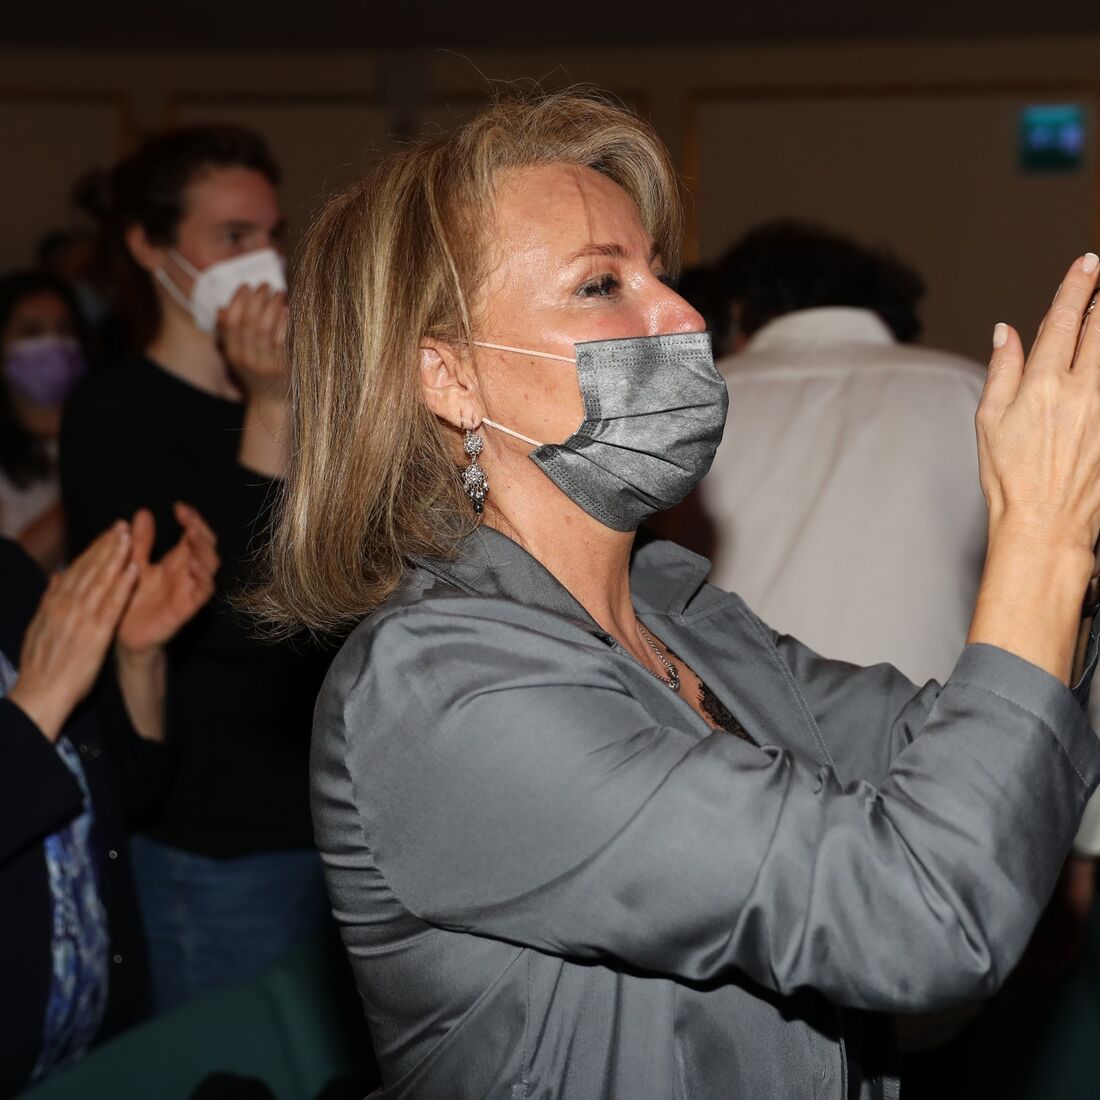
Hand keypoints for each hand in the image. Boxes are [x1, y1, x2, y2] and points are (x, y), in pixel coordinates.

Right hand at [8, 522, 136, 740]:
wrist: (40, 693)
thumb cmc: (41, 665)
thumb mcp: (39, 627)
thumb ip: (50, 600)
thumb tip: (56, 576)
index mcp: (55, 603)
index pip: (77, 569)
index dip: (93, 550)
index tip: (107, 534)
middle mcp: (67, 605)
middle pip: (90, 568)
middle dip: (107, 545)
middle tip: (122, 525)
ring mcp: (82, 618)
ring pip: (101, 580)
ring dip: (116, 556)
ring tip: (129, 536)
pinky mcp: (96, 633)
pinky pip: (113, 604)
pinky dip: (123, 584)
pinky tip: (134, 568)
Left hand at [116, 503, 218, 656]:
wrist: (123, 634)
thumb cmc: (129, 600)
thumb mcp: (132, 564)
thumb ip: (140, 542)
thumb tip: (142, 513)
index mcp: (175, 561)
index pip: (193, 535)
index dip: (191, 520)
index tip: (179, 507)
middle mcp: (186, 573)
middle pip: (206, 547)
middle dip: (201, 530)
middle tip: (189, 520)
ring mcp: (189, 589)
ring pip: (210, 566)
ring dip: (205, 550)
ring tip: (193, 536)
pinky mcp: (187, 607)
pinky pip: (204, 591)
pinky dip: (203, 577)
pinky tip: (193, 564)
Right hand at [217, 283, 288, 402]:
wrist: (272, 402)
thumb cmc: (256, 372)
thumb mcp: (238, 354)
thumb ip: (230, 334)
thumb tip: (221, 310)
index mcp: (232, 353)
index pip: (230, 322)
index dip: (237, 301)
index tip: (246, 285)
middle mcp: (245, 359)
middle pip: (248, 323)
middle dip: (257, 300)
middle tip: (265, 285)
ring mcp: (264, 364)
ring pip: (264, 330)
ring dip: (272, 307)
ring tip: (279, 293)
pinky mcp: (282, 368)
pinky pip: (281, 341)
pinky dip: (284, 323)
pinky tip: (288, 310)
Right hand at [977, 254, 1099, 560]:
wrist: (1045, 524)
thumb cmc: (1011, 479)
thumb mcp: (989, 422)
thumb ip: (1002, 371)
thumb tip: (1006, 333)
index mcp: (1041, 387)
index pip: (1061, 321)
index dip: (1076, 287)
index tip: (1086, 263)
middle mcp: (1080, 392)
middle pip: (1099, 328)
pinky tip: (1099, 367)